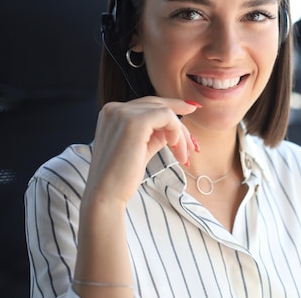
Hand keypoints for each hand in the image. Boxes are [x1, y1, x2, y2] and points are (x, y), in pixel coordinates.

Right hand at [85, 97, 199, 206]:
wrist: (106, 195)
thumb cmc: (122, 177)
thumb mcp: (141, 148)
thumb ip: (154, 133)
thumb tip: (175, 127)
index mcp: (112, 113)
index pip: (148, 105)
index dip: (172, 108)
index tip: (191, 109)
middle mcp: (115, 108)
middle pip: (158, 106)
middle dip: (179, 124)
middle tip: (193, 143)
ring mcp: (122, 112)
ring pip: (165, 112)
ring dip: (180, 134)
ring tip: (183, 155)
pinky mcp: (134, 121)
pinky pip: (167, 117)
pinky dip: (176, 131)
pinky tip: (176, 148)